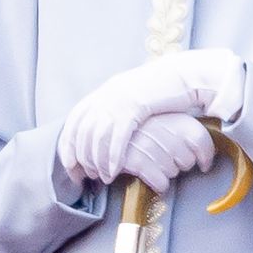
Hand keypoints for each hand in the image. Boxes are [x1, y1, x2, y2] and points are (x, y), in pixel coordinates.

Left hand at [58, 48, 243, 182]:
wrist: (184, 75)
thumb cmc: (163, 89)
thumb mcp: (134, 95)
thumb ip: (118, 108)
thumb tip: (107, 128)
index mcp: (104, 92)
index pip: (74, 122)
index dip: (68, 145)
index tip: (70, 165)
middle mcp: (106, 95)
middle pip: (82, 132)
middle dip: (81, 158)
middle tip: (85, 176)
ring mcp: (119, 100)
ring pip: (97, 137)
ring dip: (97, 161)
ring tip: (103, 177)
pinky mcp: (134, 107)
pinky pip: (117, 138)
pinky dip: (113, 157)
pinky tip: (114, 171)